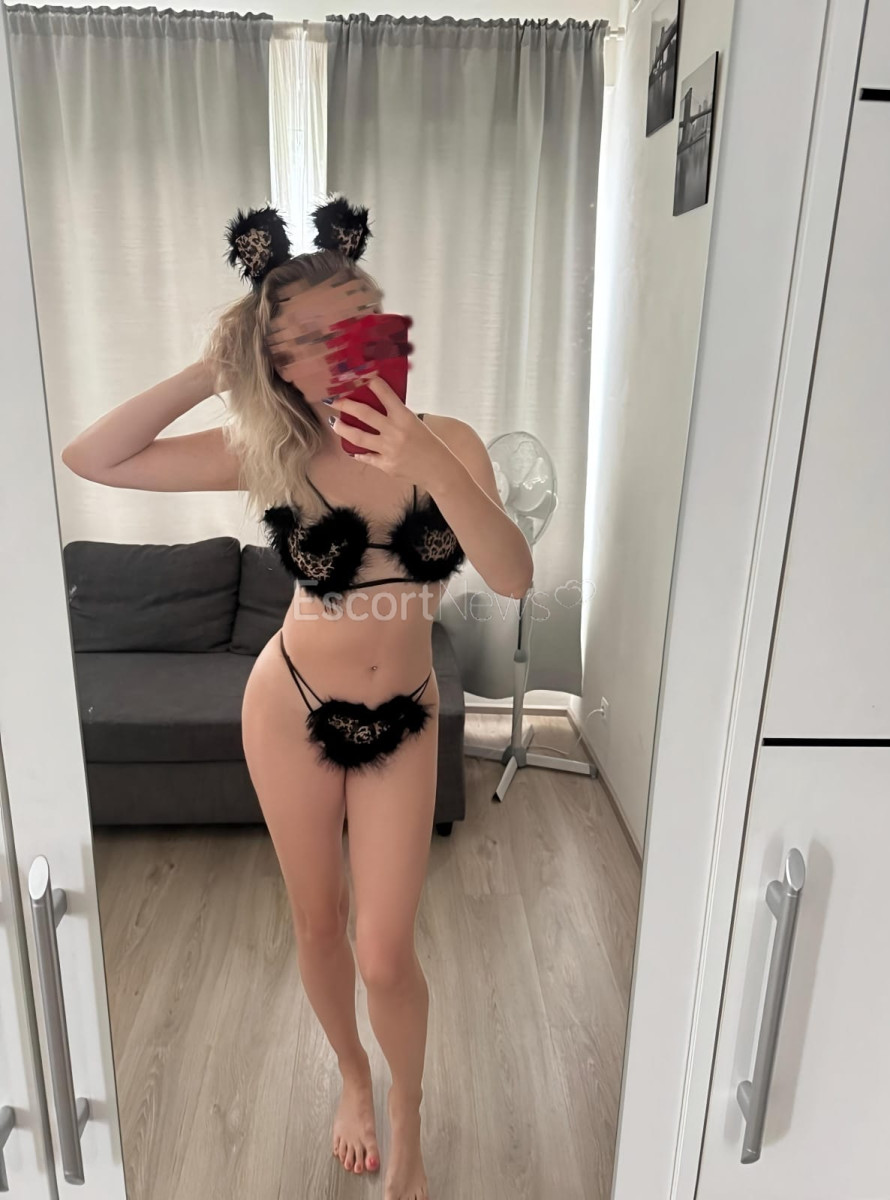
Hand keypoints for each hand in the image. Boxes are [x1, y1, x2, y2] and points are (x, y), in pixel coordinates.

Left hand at [325, 375, 450, 486]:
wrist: (438, 470)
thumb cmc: (428, 444)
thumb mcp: (415, 422)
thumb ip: (396, 414)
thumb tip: (375, 403)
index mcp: (404, 416)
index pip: (383, 392)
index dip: (369, 382)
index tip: (356, 375)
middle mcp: (395, 431)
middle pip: (363, 413)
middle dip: (344, 404)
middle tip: (332, 400)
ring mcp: (389, 449)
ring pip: (358, 437)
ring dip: (342, 428)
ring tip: (334, 423)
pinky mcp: (386, 465)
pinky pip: (366, 457)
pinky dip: (358, 453)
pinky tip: (352, 450)